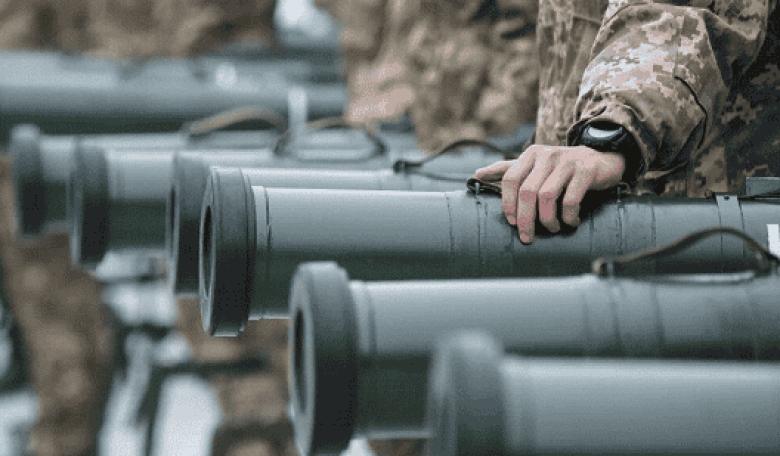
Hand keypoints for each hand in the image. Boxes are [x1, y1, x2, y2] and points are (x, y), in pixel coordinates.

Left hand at [473, 145, 624, 243]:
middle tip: (528, 237)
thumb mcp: (534, 166)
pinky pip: (571, 200)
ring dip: (548, 220)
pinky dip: (568, 217)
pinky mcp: (586, 170)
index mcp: (530, 154)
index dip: (508, 204)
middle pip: (527, 192)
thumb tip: (477, 174)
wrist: (602, 159)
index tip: (511, 223)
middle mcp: (547, 155)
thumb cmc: (562, 168)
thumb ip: (507, 170)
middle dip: (525, 219)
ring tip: (552, 228)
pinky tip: (571, 222)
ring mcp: (567, 161)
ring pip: (547, 197)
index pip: (509, 180)